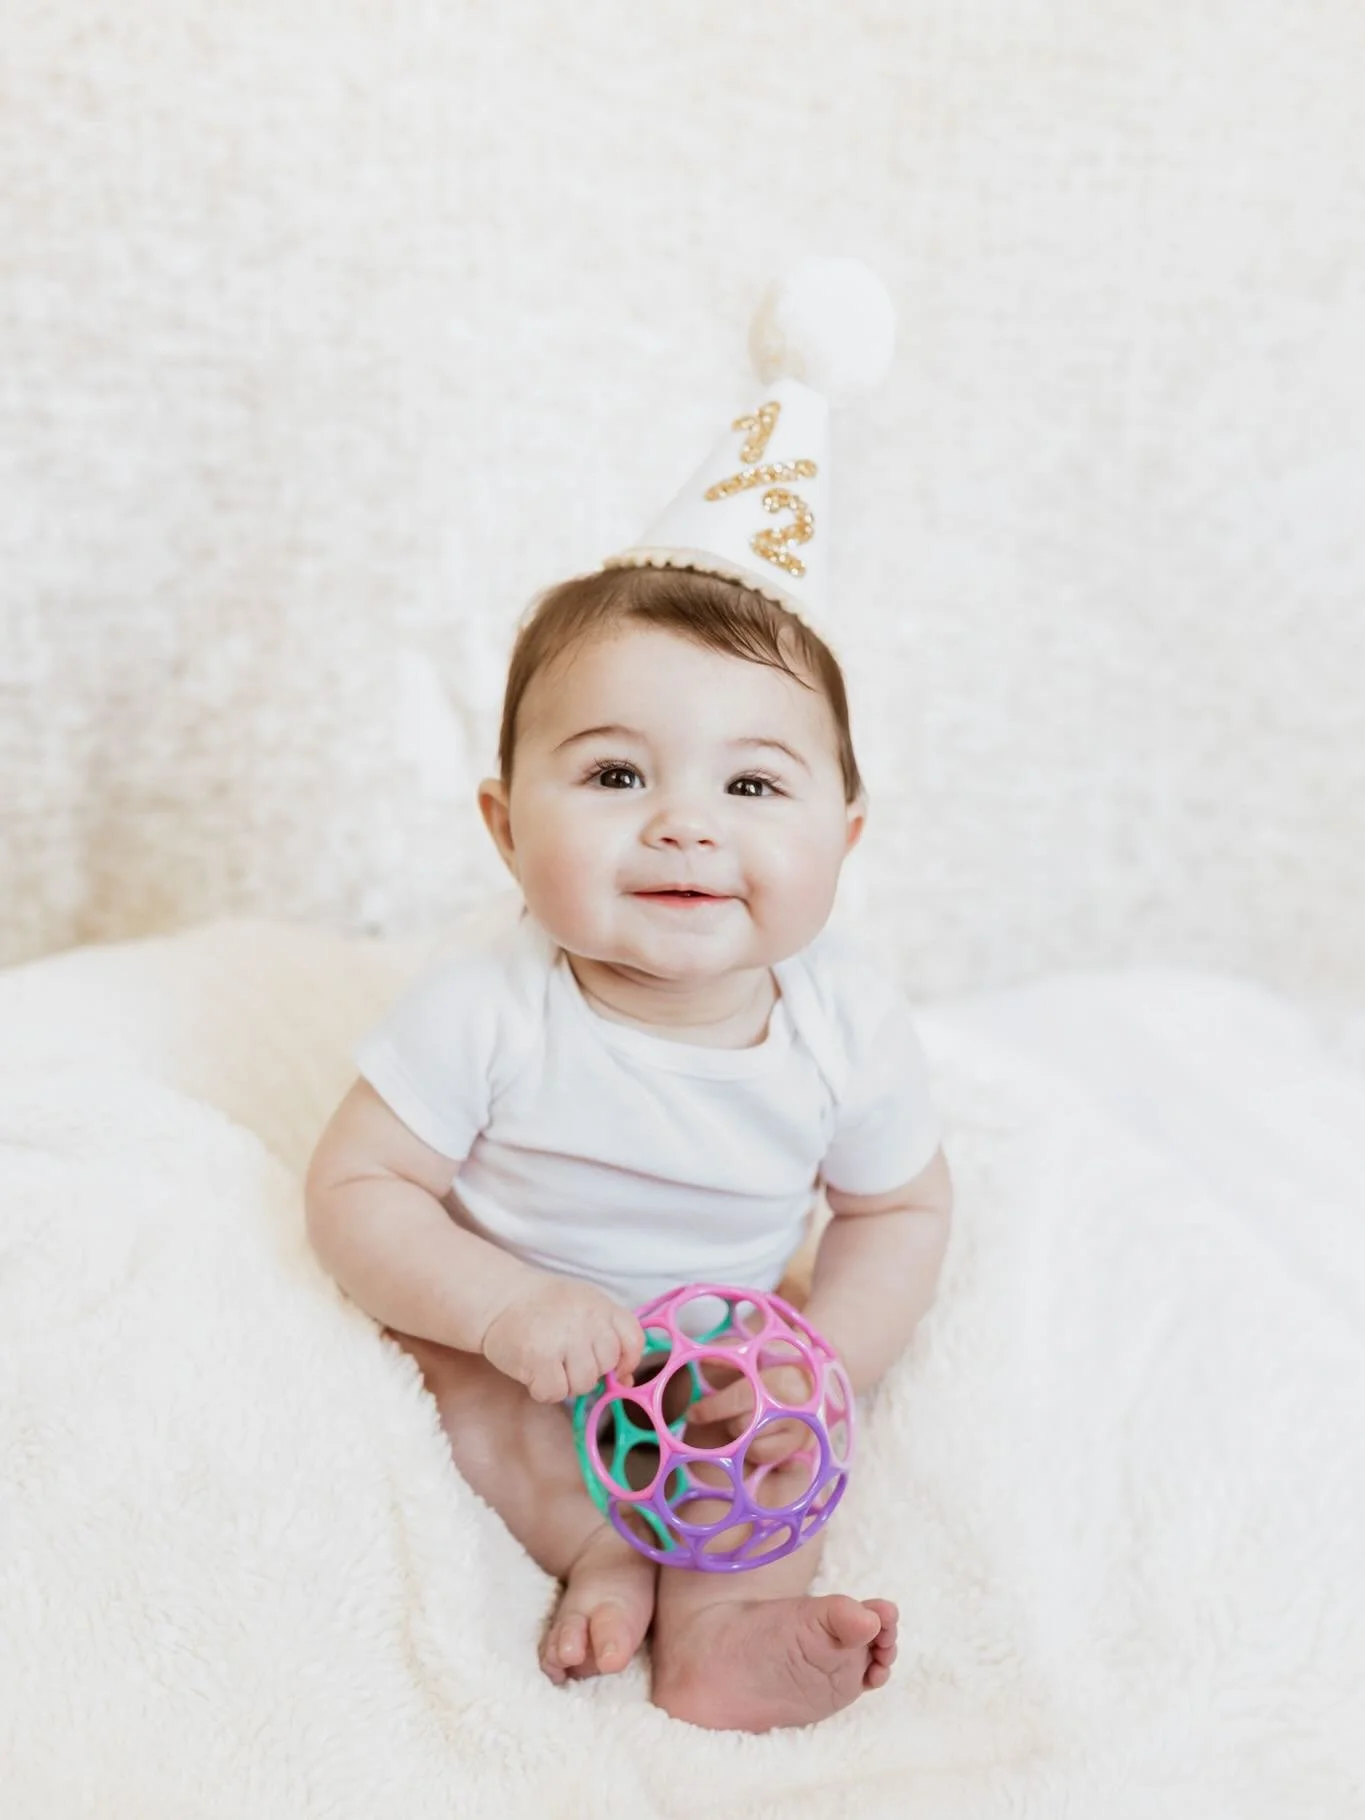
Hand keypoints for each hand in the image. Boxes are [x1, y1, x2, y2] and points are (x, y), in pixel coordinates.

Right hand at [480, 1276, 645, 1401]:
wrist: (499, 1299)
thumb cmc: (544, 1307)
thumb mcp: (583, 1310)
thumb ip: (607, 1338)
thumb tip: (627, 1380)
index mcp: (602, 1306)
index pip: (634, 1340)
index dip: (627, 1360)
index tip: (614, 1367)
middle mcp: (588, 1320)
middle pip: (606, 1366)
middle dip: (588, 1370)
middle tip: (565, 1356)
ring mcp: (564, 1339)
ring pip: (584, 1384)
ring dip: (566, 1383)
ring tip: (549, 1362)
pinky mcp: (539, 1358)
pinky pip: (556, 1393)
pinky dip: (544, 1389)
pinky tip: (534, 1371)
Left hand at [686, 1362, 814, 1466]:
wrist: (810, 1383)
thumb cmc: (773, 1369)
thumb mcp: (753, 1358)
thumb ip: (727, 1357)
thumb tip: (701, 1360)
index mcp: (781, 1378)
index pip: (740, 1397)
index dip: (712, 1407)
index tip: (692, 1413)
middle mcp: (793, 1407)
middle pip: (742, 1426)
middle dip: (730, 1420)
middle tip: (732, 1413)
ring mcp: (800, 1429)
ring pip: (752, 1446)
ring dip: (742, 1436)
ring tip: (749, 1421)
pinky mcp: (802, 1446)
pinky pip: (764, 1457)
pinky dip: (754, 1449)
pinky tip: (758, 1435)